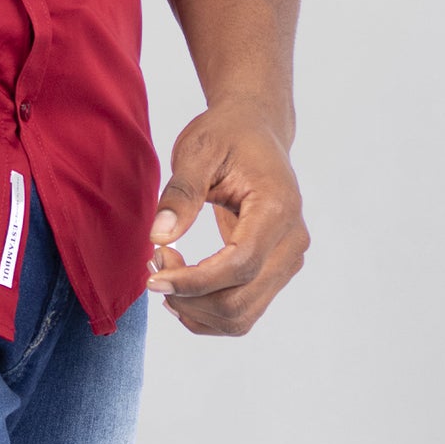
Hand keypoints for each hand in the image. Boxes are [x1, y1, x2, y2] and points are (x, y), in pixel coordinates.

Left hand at [144, 94, 308, 334]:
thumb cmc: (226, 134)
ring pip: (242, 315)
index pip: (240, 265)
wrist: (256, 128)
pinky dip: (207, 312)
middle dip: (190, 298)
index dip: (194, 281)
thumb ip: (181, 194)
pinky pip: (243, 311)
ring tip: (164, 273)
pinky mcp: (276, 270)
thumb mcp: (198, 150)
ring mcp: (288, 260)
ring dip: (196, 309)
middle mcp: (291, 242)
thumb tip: (158, 237)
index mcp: (277, 209)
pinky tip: (180, 290)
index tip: (153, 278)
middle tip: (154, 265)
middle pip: (241, 301)